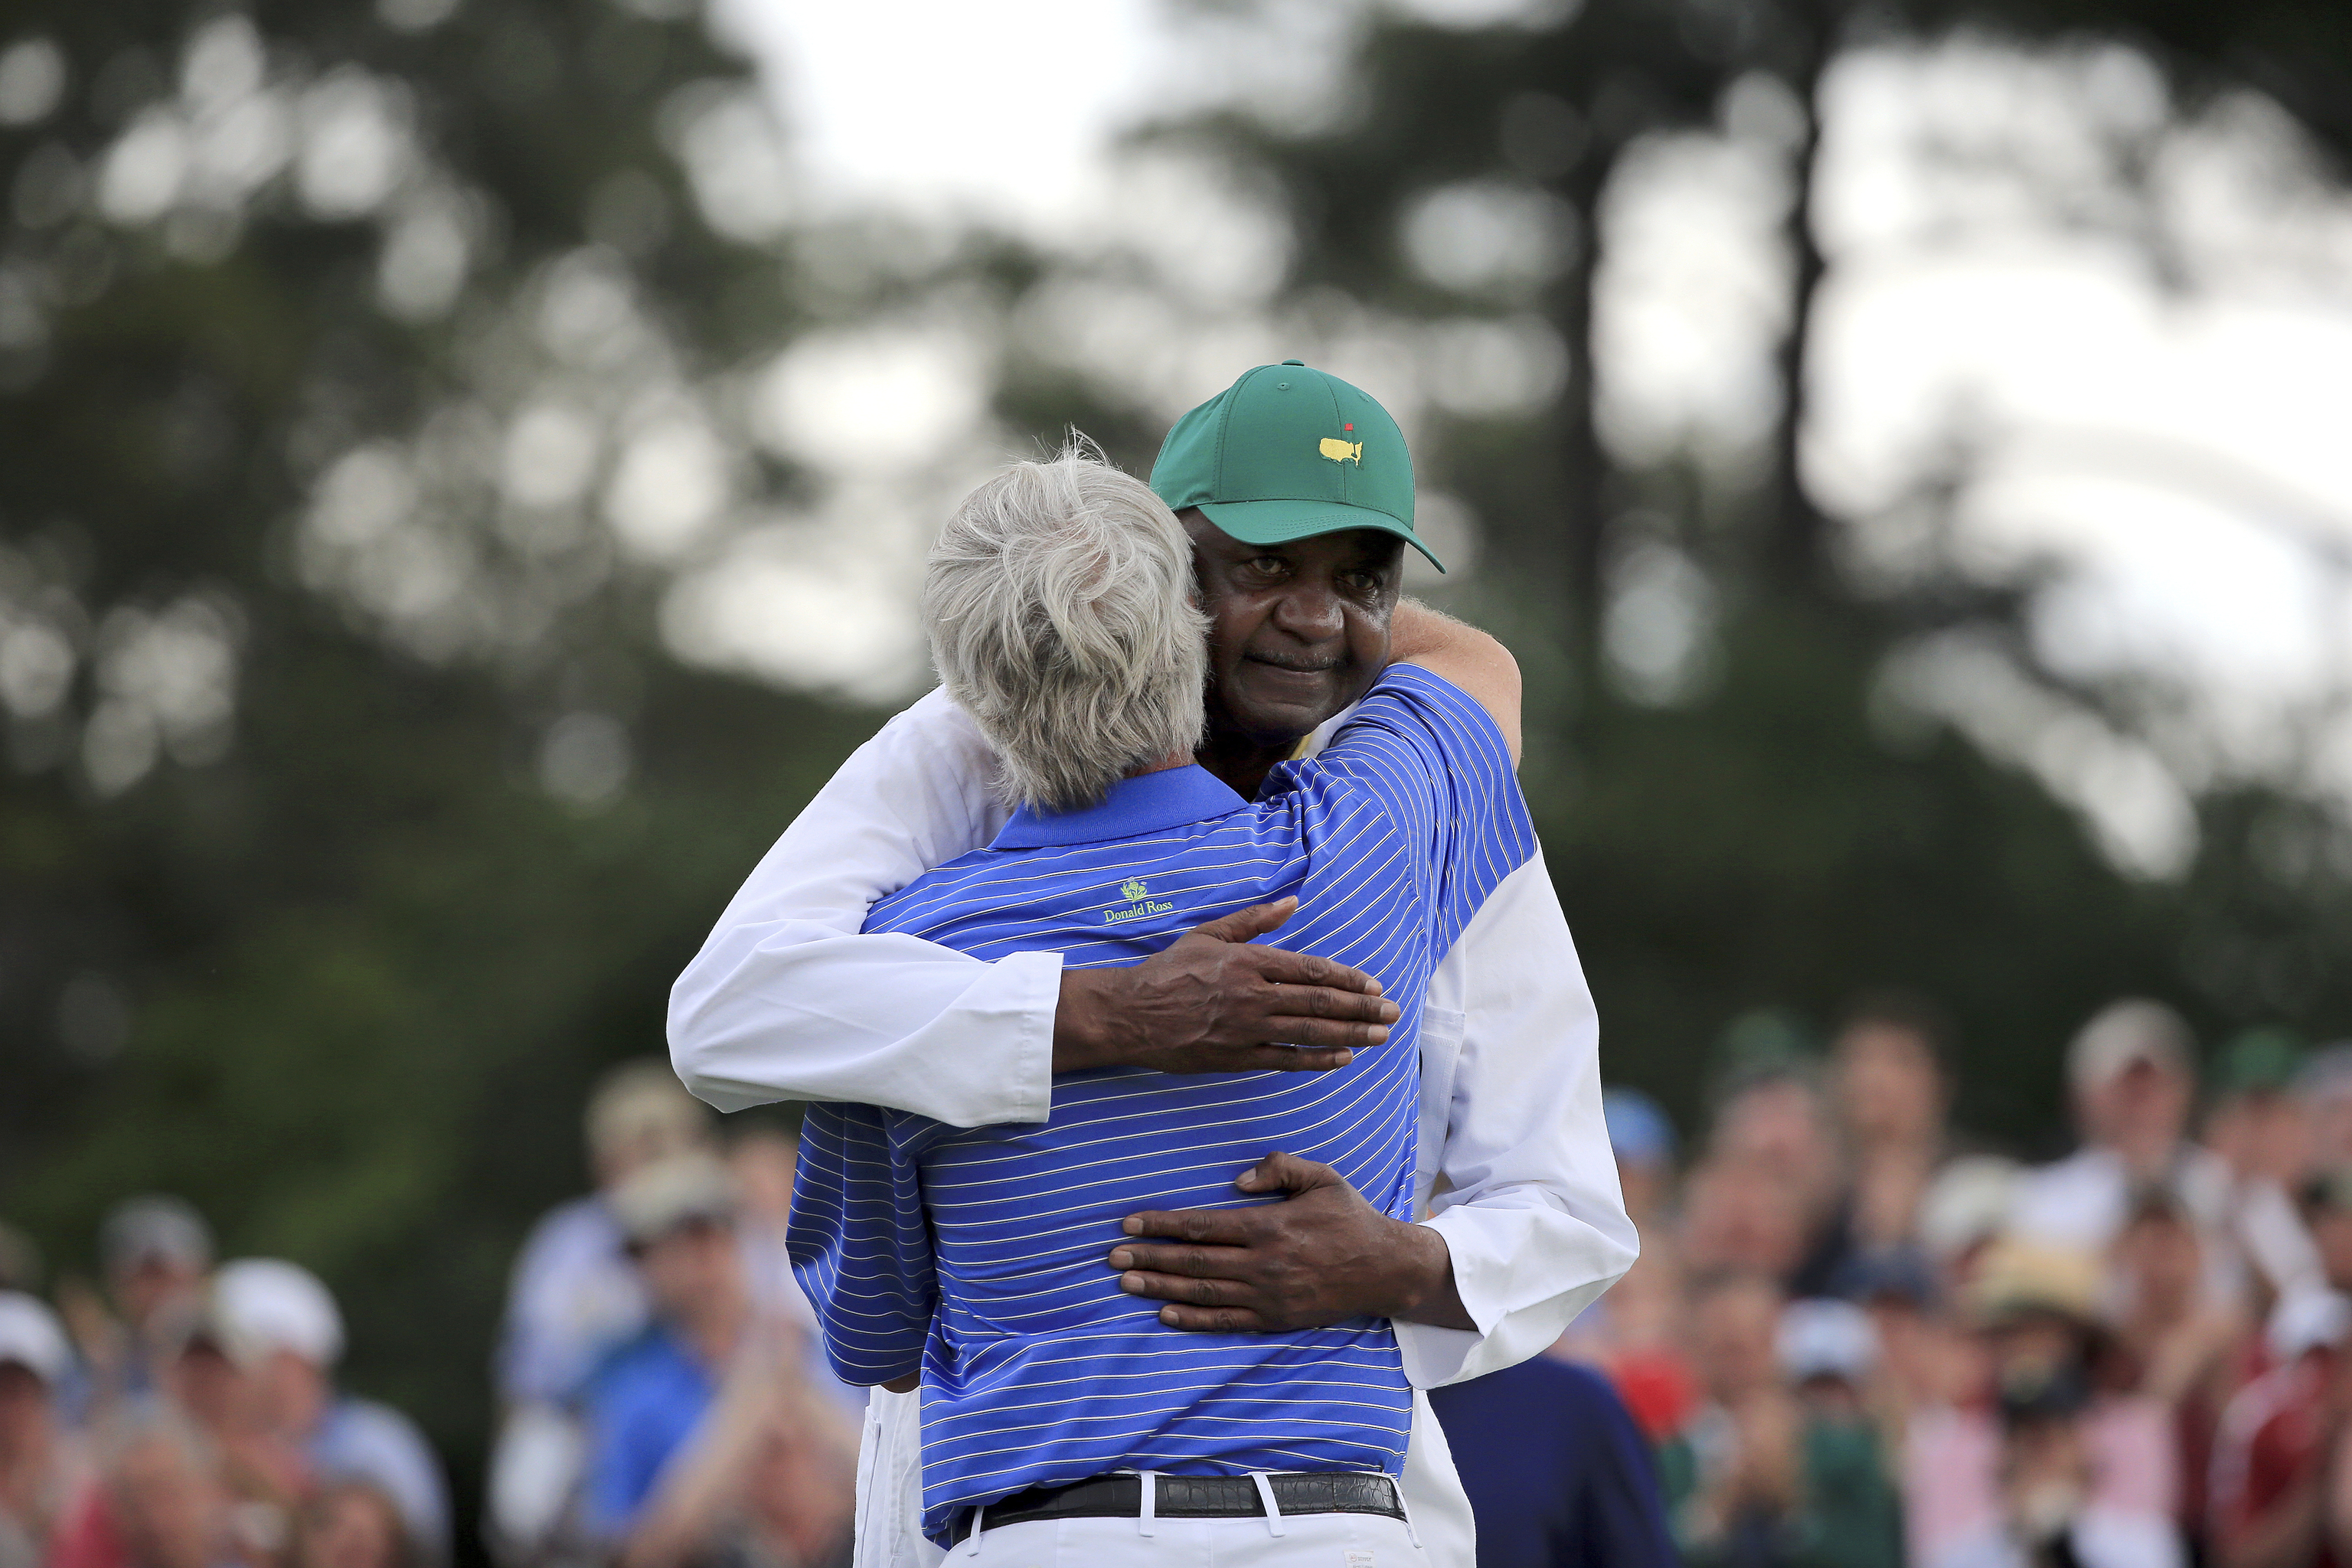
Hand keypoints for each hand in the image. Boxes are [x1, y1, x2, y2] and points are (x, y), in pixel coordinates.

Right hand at [1053, 899, 1400, 1074]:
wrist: (1131, 1014)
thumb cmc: (1168, 970)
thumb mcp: (1209, 934)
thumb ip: (1253, 920)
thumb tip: (1291, 902)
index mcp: (1249, 962)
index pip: (1311, 971)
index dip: (1348, 979)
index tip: (1374, 986)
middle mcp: (1253, 996)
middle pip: (1319, 1002)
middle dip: (1361, 1009)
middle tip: (1392, 1013)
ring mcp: (1247, 1030)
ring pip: (1309, 1032)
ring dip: (1350, 1034)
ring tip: (1379, 1037)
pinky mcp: (1236, 1058)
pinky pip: (1285, 1060)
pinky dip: (1316, 1060)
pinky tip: (1342, 1059)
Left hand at [1105, 1152, 1470, 1331]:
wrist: (1385, 1268)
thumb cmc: (1350, 1217)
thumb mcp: (1322, 1177)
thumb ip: (1278, 1168)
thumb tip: (1235, 1181)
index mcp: (1270, 1226)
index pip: (1203, 1225)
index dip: (1163, 1224)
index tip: (1130, 1223)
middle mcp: (1264, 1263)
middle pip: (1194, 1261)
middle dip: (1150, 1257)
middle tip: (1112, 1256)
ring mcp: (1268, 1295)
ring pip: (1203, 1292)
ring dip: (1161, 1288)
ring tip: (1126, 1282)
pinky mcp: (1275, 1319)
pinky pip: (1226, 1321)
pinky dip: (1193, 1319)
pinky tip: (1165, 1314)